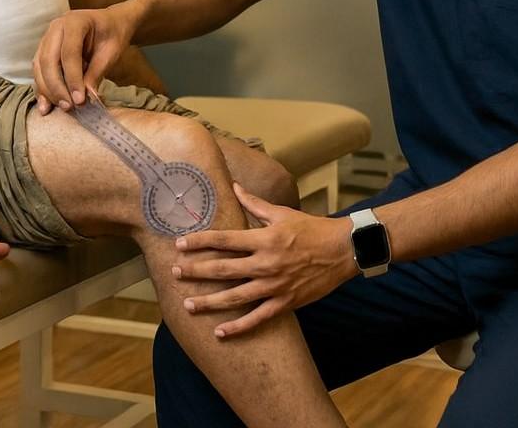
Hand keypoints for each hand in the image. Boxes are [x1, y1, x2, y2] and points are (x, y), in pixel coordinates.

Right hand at [32, 5, 134, 113]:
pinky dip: (42, 87)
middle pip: (48, 59)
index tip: (79, 100)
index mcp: (75, 21)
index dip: (73, 78)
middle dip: (56, 86)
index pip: (69, 53)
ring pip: (39, 66)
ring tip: (62, 107)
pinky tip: (47, 105)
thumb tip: (86, 97)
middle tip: (68, 106)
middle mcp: (56, 27)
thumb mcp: (111, 52)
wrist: (111, 23)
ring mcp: (47, 37)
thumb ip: (97, 72)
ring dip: (47, 89)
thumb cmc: (113, 34)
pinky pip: (39, 69)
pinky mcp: (44, 49)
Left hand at [171, 183, 355, 337]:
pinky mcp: (285, 303)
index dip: (200, 242)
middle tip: (175, 273)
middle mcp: (266, 263)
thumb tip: (234, 185)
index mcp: (264, 238)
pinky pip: (258, 318)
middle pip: (223, 269)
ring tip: (188, 304)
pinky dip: (239, 327)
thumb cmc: (311, 228)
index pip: (224, 239)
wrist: (342, 250)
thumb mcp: (282, 212)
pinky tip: (220, 332)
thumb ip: (254, 203)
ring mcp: (275, 286)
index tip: (179, 244)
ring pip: (235, 297)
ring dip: (210, 302)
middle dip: (196, 271)